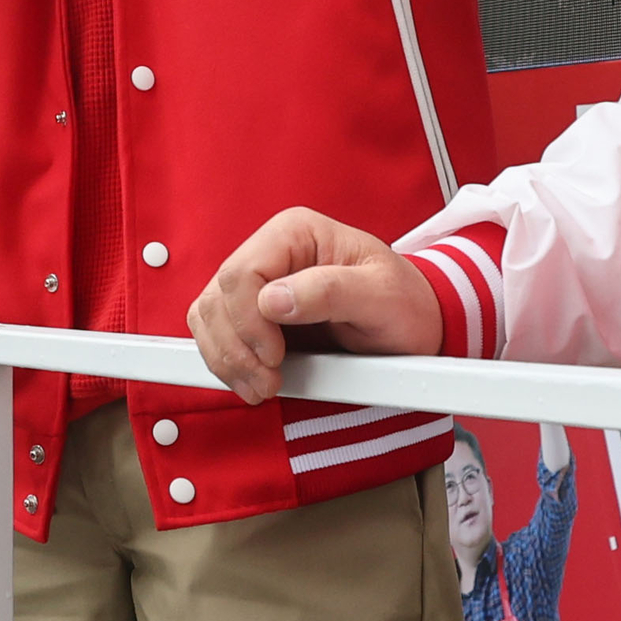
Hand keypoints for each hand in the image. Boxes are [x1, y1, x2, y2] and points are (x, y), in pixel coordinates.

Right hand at [188, 209, 445, 404]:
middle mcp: (269, 251)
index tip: (275, 357)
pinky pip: (215, 336)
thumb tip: (273, 300)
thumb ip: (331, 291)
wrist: (412, 325)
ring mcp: (256, 283)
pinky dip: (227, 363)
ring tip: (262, 387)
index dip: (248, 322)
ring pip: (207, 318)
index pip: (241, 274)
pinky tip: (252, 380)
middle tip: (268, 383)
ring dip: (228, 360)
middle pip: (217, 299)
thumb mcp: (382, 295)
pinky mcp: (250, 314)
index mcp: (295, 232)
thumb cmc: (404, 303)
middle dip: (237, 349)